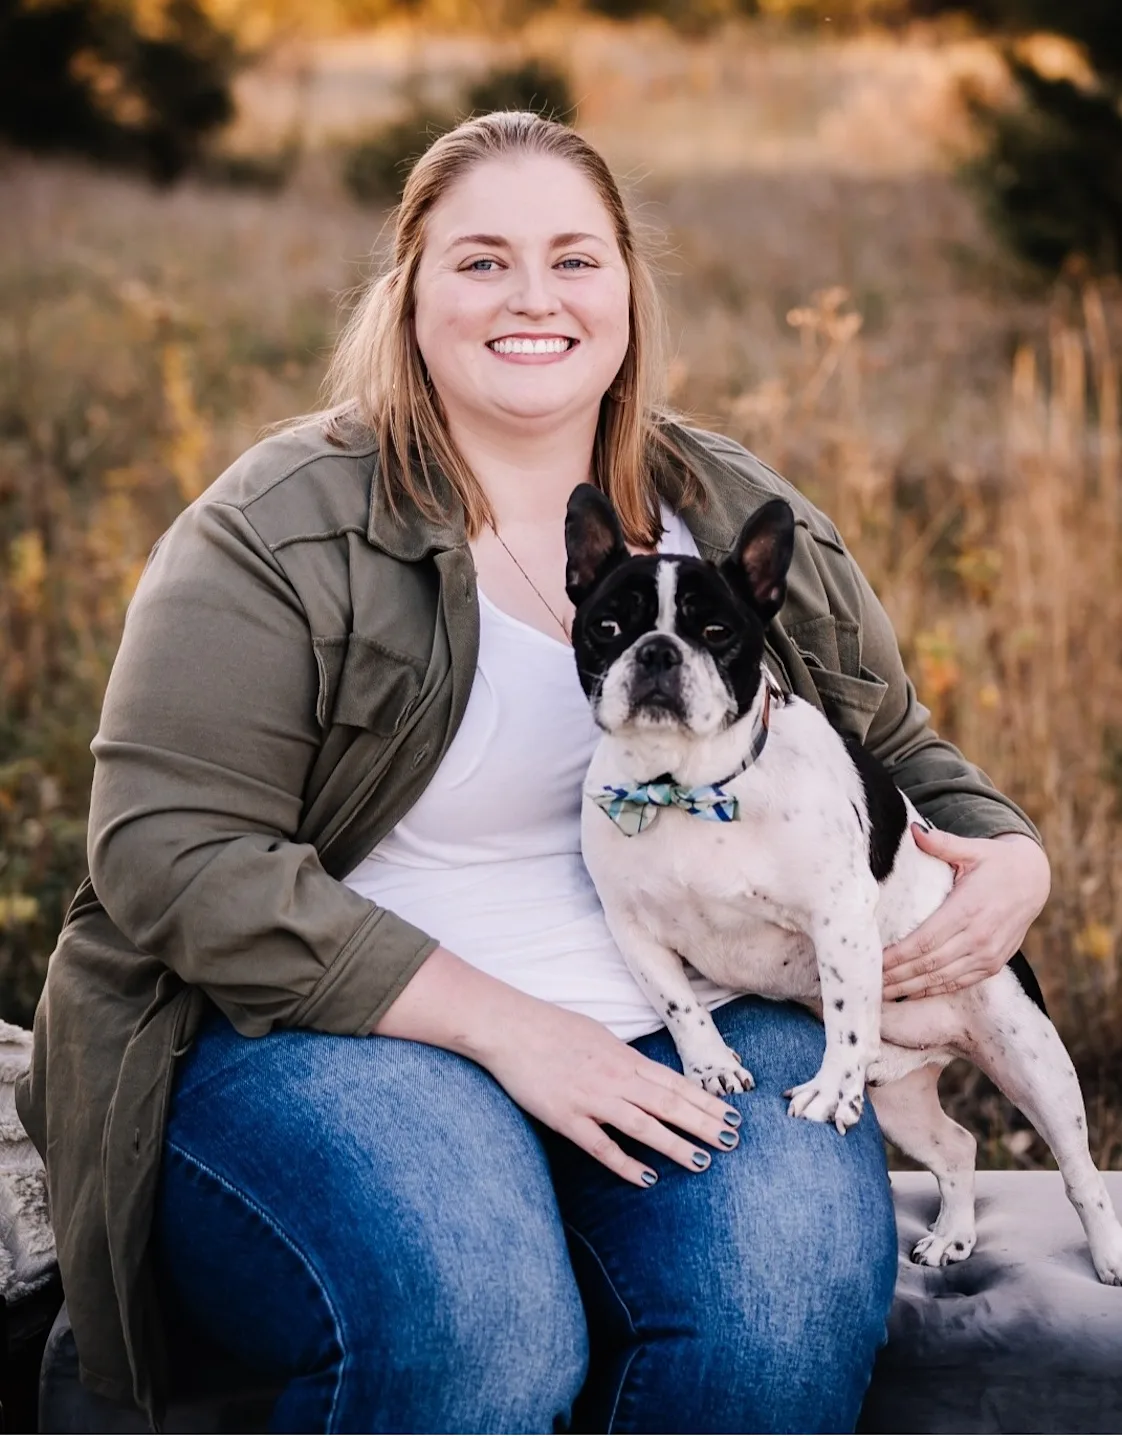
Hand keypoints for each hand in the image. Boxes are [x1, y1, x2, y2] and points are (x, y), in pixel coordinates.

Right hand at [477, 999, 741, 1188]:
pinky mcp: (566, 1118)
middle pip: (668, 1104)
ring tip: (702, 1162)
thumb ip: (622, 1058)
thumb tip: (644, 1073)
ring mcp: (591, 1099)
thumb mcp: (597, 1035)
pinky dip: (626, 1164)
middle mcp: (614, 1078)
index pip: (673, 1083)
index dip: (704, 1101)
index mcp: (623, 1057)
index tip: (730, 1115)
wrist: (509, 1027)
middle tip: (733, 1141)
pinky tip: (647, 1179)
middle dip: (703, 1123)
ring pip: (643, 1125)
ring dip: (674, 1144)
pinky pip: (601, 1146)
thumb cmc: (551, 1028)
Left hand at [882, 828, 1049, 1000]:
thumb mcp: (972, 849)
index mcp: (968, 908)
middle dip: (897, 976)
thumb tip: (913, 830)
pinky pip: (960, 983)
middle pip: (929, 964)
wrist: (1033, 881)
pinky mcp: (993, 964)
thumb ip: (942, 843)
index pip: (925, 940)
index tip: (873, 962)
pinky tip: (911, 993)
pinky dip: (934, 990)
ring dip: (911, 988)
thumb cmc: (994, 862)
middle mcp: (979, 936)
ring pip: (943, 978)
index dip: (897, 956)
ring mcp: (988, 954)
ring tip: (882, 994)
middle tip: (869, 983)